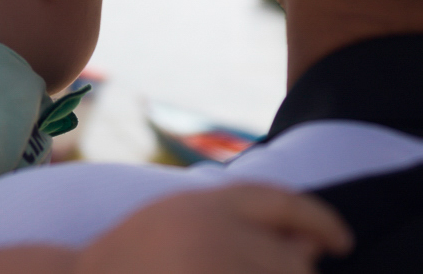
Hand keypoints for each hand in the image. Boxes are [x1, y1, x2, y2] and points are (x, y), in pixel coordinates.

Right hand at [75, 184, 352, 273]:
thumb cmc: (129, 258)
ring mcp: (216, 271)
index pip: (285, 203)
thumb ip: (238, 222)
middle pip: (293, 258)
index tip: (341, 243)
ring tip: (228, 271)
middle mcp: (216, 234)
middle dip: (292, 271)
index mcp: (206, 203)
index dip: (321, 221)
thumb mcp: (179, 220)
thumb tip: (312, 245)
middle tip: (270, 272)